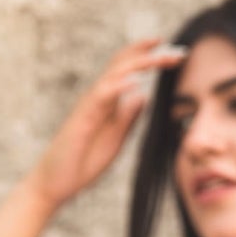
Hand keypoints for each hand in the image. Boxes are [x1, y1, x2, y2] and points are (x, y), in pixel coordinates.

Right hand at [26, 39, 184, 211]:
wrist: (55, 184)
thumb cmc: (82, 163)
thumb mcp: (116, 138)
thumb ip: (128, 117)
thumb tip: (143, 96)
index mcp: (107, 101)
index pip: (127, 69)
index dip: (148, 56)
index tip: (175, 52)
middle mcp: (97, 97)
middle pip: (122, 63)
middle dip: (150, 53)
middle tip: (179, 51)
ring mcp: (88, 106)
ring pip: (114, 74)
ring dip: (139, 64)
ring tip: (161, 58)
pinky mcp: (81, 119)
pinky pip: (101, 97)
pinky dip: (118, 87)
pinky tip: (137, 82)